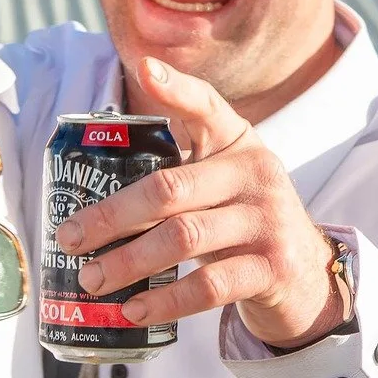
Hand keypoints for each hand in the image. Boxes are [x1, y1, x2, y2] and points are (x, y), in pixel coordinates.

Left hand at [54, 57, 345, 349]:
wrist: (307, 273)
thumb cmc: (241, 219)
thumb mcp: (221, 180)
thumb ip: (175, 172)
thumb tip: (84, 209)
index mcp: (236, 142)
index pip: (205, 106)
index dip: (175, 88)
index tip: (144, 68)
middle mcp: (255, 173)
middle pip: (170, 188)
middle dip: (111, 216)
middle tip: (70, 238)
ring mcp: (268, 220)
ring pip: (184, 237)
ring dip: (129, 262)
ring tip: (92, 279)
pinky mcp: (272, 267)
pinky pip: (209, 285)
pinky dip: (165, 300)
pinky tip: (134, 309)